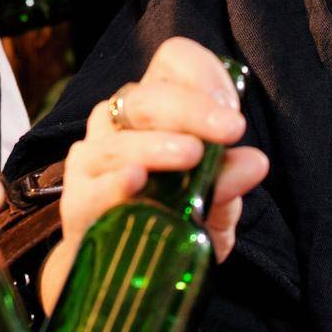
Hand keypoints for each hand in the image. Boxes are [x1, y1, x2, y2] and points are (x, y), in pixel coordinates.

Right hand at [39, 38, 268, 313]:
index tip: (231, 108)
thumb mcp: (211, 203)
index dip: (203, 74)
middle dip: (190, 109)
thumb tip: (254, 162)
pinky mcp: (77, 199)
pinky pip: (94, 186)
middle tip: (229, 129)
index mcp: (155, 107)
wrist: (122, 269)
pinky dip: (115, 182)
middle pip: (147, 98)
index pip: (173, 61)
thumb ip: (228, 181)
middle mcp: (118, 122)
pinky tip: (136, 180)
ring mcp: (93, 158)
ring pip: (119, 140)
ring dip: (156, 144)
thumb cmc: (170, 218)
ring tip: (191, 156)